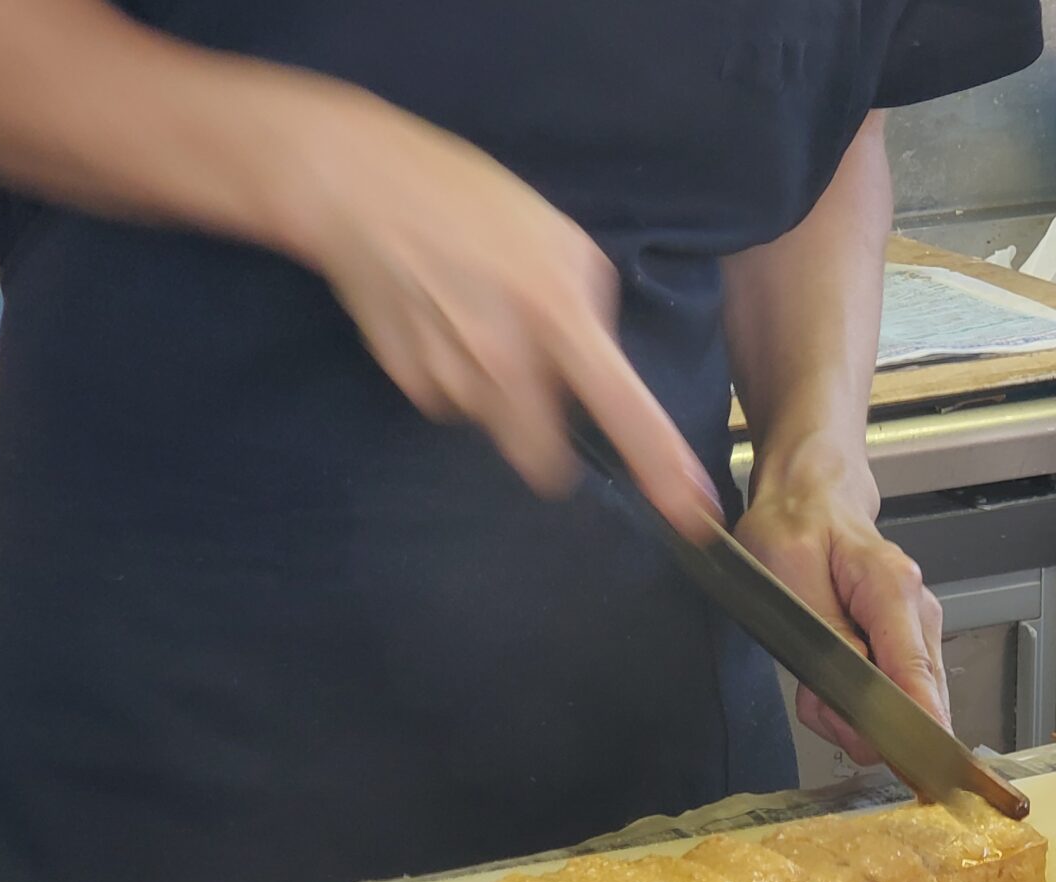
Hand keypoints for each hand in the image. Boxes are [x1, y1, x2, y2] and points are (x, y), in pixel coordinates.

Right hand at [275, 88, 719, 534]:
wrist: (361, 187)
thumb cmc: (472, 201)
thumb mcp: (561, 239)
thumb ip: (590, 308)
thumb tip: (595, 363)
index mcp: (561, 317)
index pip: (626, 413)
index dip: (664, 473)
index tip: (694, 519)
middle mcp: (508, 363)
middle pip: (545, 463)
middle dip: (550, 445)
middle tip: (538, 389)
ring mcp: (452, 379)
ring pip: (493, 427)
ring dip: (497, 399)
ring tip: (476, 325)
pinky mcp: (408, 382)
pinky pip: (447, 403)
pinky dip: (452, 376)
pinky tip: (438, 321)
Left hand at [735, 451, 947, 764]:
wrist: (810, 495)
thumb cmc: (795, 525)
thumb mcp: (789, 573)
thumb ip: (827, 636)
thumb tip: (857, 694)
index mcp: (893, 590)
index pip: (916, 676)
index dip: (917, 729)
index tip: (914, 768)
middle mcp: (918, 613)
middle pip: (916, 702)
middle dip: (862, 724)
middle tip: (813, 703)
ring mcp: (917, 631)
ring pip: (901, 706)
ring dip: (851, 713)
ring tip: (811, 684)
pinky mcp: (906, 645)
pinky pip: (890, 695)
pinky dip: (852, 702)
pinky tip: (825, 681)